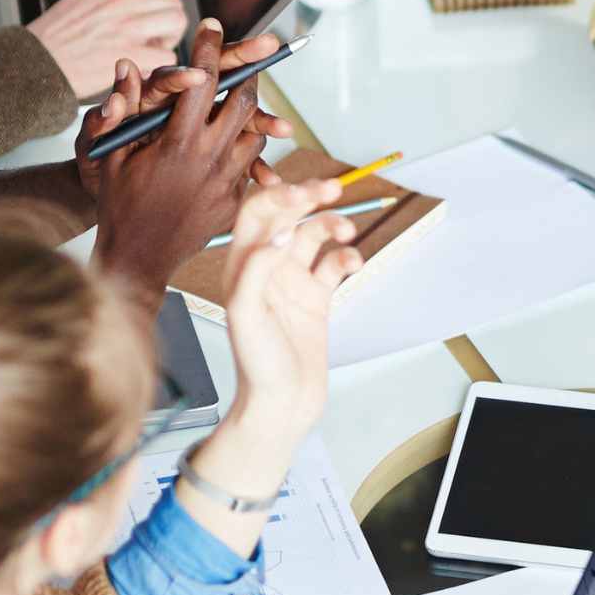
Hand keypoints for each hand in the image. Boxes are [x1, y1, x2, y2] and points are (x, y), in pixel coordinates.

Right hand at [26, 0, 185, 97]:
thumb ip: (109, 3)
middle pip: (172, 4)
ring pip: (176, 23)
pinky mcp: (131, 53)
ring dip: (167, 43)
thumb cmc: (50, 42)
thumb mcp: (79, 4)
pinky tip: (139, 71)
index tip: (143, 30)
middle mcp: (121, 0)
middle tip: (154, 44)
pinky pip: (166, 55)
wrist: (30, 64)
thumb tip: (134, 10)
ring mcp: (128, 25)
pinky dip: (158, 66)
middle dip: (168, 26)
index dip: (153, 16)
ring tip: (147, 57)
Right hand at [84, 22, 273, 296]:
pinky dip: (246, 149)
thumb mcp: (111, 156)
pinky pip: (250, 167)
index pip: (203, 82)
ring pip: (254, 134)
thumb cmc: (117, 203)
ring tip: (242, 96)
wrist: (138, 258)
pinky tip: (240, 139)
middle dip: (244, 73)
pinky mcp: (235, 202)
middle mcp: (210, 159)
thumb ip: (121, 109)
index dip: (209, 48)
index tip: (212, 25)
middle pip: (242, 101)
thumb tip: (127, 64)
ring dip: (250, 112)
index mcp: (178, 143)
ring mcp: (227, 182)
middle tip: (244, 57)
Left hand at [222, 179, 362, 440]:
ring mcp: (292, 282)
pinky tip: (353, 264)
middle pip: (287, 216)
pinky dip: (346, 257)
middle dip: (309, 197)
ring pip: (313, 236)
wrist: (281, 406)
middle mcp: (266, 268)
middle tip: (333, 188)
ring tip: (346, 231)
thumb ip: (257, 270)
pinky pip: (333, 265)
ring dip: (331, 224)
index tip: (305, 193)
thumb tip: (280, 235)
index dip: (279, 196)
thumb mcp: (246, 316)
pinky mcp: (316, 298)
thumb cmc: (257, 366)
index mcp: (241, 266)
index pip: (256, 214)